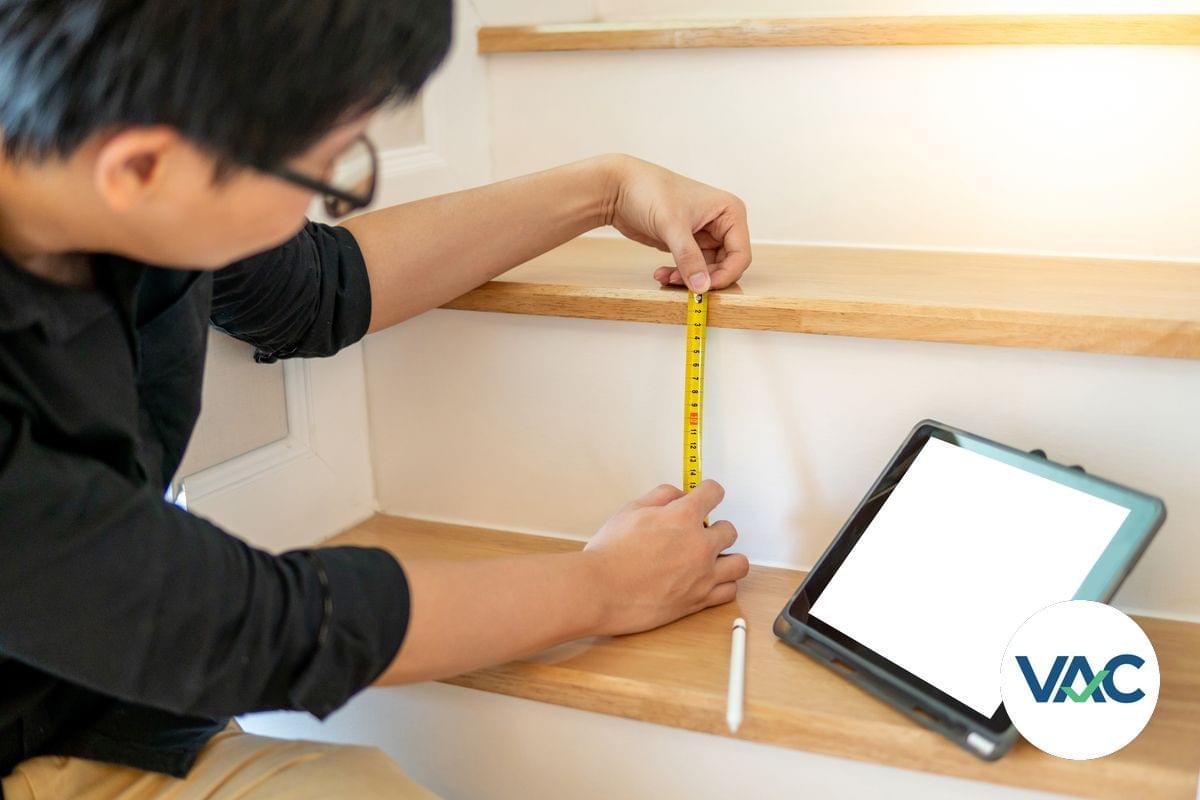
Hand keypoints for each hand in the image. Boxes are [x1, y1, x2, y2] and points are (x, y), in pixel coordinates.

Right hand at [582, 480, 749, 635]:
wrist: (599, 590)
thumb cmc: (609, 554)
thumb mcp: (631, 510)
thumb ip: (661, 496)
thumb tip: (679, 494)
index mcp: (682, 517)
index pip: (714, 492)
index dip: (709, 492)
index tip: (707, 496)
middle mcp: (699, 546)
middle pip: (730, 530)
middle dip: (715, 528)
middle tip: (698, 534)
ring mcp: (702, 576)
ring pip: (739, 563)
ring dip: (727, 557)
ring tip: (710, 559)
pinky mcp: (698, 601)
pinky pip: (729, 591)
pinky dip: (723, 584)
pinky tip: (708, 580)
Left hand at [600, 154, 751, 293]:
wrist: (620, 189)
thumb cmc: (649, 192)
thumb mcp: (672, 226)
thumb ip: (689, 258)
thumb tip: (702, 287)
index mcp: (730, 212)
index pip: (740, 255)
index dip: (725, 275)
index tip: (704, 288)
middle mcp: (722, 223)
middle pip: (726, 265)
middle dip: (703, 278)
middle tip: (680, 282)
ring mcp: (705, 234)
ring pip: (708, 270)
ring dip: (687, 278)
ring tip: (666, 277)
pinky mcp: (688, 243)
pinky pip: (692, 268)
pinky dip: (678, 274)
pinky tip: (662, 274)